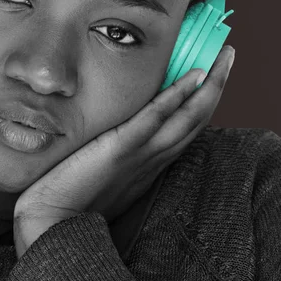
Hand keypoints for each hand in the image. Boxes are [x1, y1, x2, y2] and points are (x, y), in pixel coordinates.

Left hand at [13, 46, 234, 256]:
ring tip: (224, 57)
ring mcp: (140, 156)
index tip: (213, 77)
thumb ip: (116, 157)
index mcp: (150, 166)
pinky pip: (153, 120)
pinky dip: (175, 98)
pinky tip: (192, 77)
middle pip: (195, 120)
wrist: (51, 223)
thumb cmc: (71, 199)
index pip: (185, 130)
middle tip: (229, 56)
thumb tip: (117, 138)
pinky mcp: (120, 150)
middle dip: (216, 87)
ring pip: (187, 118)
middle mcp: (153, 160)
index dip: (203, 103)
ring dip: (209, 86)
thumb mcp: (103, 175)